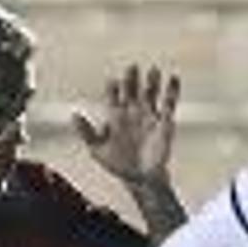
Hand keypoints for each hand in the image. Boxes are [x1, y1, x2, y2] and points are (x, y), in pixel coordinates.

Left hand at [74, 63, 181, 188]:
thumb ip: (86, 132)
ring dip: (152, 82)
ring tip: (153, 70)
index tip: (113, 81)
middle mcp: (132, 112)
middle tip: (132, 67)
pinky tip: (174, 78)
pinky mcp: (164, 122)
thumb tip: (74, 114)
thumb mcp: (97, 150)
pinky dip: (172, 91)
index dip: (113, 88)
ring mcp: (149, 116)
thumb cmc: (118, 165)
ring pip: (151, 93)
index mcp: (116, 116)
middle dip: (132, 79)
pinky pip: (169, 104)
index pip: (114, 96)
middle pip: (132, 90)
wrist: (141, 179)